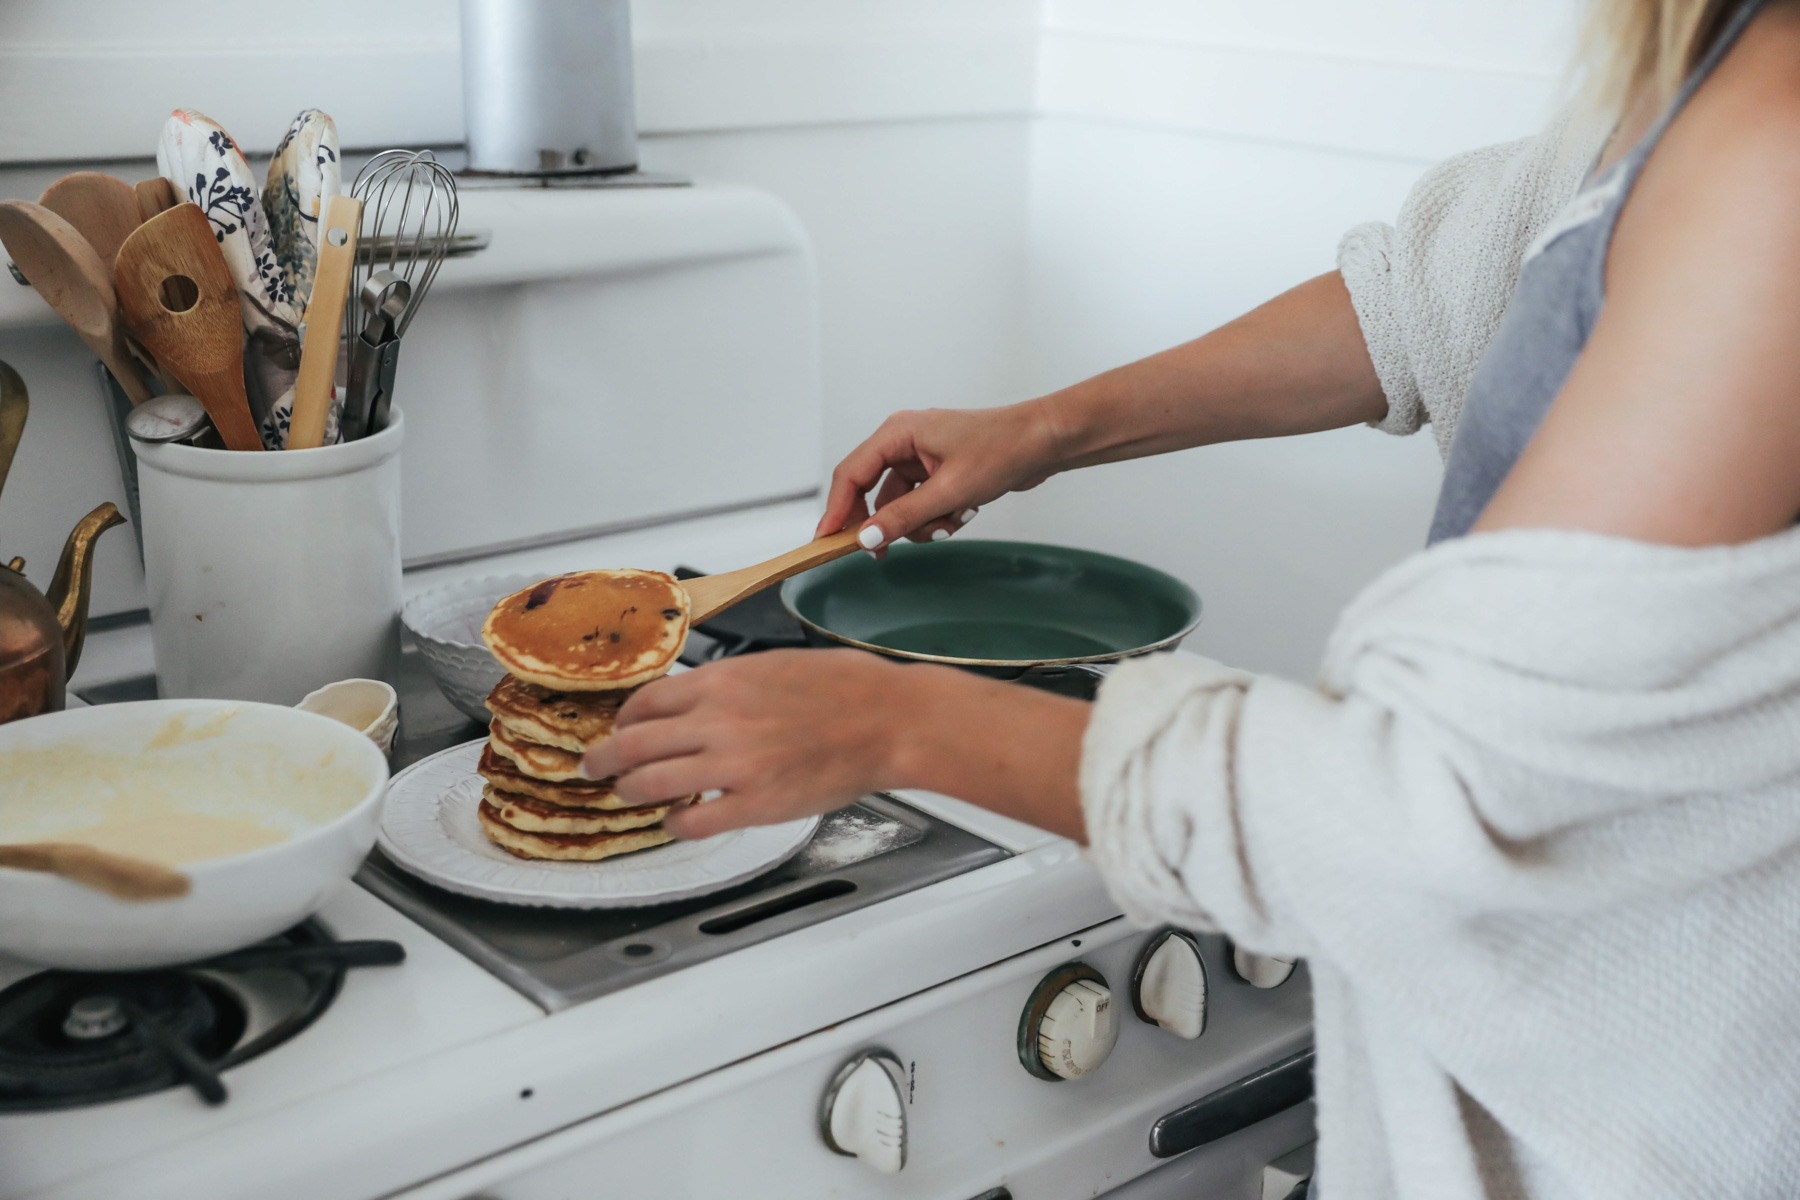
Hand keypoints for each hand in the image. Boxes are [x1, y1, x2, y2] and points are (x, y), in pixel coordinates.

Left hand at [583, 650, 910, 839]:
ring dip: (631, 791)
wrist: (888, 720)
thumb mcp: (773, 665)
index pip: (646, 700)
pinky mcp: (755, 804)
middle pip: (632, 743)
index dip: (624, 719)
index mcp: (722, 681)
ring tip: (629, 795)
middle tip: (595, 768)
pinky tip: (679, 821)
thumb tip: (696, 699)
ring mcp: (733, 764)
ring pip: (650, 783)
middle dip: (604, 759)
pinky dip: (675, 824)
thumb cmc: (845, 688)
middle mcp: (718, 720)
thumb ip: (728, 684)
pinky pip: (692, 820)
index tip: (620, 729)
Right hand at [815, 402, 1062, 549]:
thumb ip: (904, 516)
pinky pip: (923, 504)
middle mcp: (905, 441)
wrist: (1045, 441)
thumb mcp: (949, 491)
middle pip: (873, 493)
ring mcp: (923, 457)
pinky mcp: (940, 472)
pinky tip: (965, 514)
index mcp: (898, 433)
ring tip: (952, 522)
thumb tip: (866, 539)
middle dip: (889, 523)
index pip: (851, 474)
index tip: (826, 541)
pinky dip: (938, 518)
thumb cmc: (1002, 449)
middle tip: (885, 553)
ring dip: (922, 524)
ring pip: (901, 505)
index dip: (836, 510)